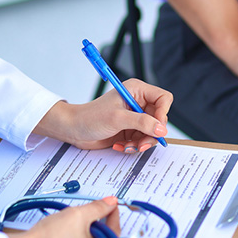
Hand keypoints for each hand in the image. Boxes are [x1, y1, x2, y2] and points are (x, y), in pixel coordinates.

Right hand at [5, 197, 120, 237]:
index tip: (109, 205)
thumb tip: (110, 202)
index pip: (115, 232)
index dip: (112, 214)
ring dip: (89, 236)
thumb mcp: (78, 215)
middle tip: (90, 213)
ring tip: (76, 225)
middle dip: (99, 226)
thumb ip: (98, 207)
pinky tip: (68, 237)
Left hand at [35, 79, 172, 152]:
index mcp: (137, 91)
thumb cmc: (90, 117)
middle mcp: (138, 102)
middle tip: (141, 143)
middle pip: (159, 119)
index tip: (156, 128)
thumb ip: (142, 123)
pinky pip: (142, 140)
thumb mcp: (118, 119)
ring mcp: (134, 117)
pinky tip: (121, 146)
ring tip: (128, 146)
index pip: (163, 99)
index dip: (163, 114)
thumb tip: (161, 129)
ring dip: (141, 142)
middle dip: (151, 134)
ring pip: (152, 132)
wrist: (74, 130)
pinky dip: (134, 146)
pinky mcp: (130, 130)